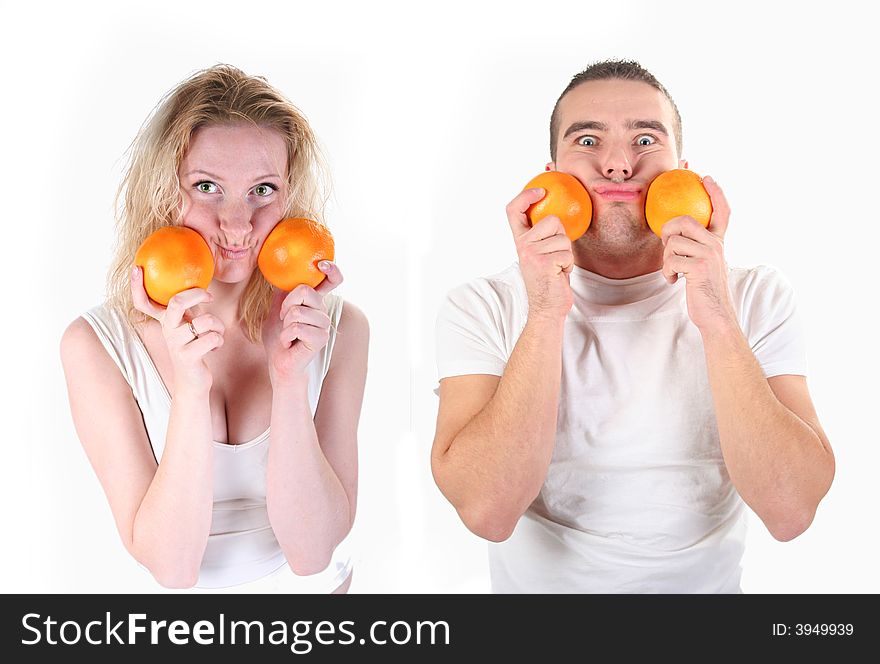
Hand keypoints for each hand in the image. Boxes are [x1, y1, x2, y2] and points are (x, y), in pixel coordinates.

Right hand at [131, 266, 223, 393]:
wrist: (192, 382)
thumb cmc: (194, 348)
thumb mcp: (187, 326)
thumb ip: (187, 308)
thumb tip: (197, 283)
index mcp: (165, 322)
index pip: (144, 303)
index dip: (137, 287)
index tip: (136, 268)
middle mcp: (167, 331)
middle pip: (176, 302)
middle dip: (197, 294)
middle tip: (209, 296)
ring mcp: (176, 344)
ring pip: (205, 321)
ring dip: (218, 326)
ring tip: (216, 333)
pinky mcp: (188, 357)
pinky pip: (212, 338)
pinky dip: (220, 340)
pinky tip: (214, 347)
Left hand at [262, 261, 342, 384]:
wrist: (280, 363)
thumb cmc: (279, 338)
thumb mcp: (276, 309)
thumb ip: (281, 292)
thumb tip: (278, 271)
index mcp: (315, 302)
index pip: (332, 281)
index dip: (332, 270)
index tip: (322, 264)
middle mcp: (323, 311)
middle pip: (305, 291)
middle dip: (286, 305)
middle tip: (285, 320)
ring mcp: (324, 325)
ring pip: (297, 311)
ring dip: (285, 324)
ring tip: (288, 334)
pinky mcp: (321, 338)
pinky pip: (297, 327)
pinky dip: (286, 336)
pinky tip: (290, 343)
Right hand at [506, 187, 573, 319]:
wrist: (546, 308)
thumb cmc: (549, 280)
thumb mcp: (541, 254)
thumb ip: (543, 236)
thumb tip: (558, 213)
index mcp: (519, 241)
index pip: (513, 211)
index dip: (525, 196)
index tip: (541, 190)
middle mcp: (522, 245)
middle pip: (551, 220)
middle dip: (561, 236)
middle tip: (555, 256)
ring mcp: (531, 254)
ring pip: (563, 238)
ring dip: (566, 253)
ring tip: (557, 267)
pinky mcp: (544, 263)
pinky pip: (568, 253)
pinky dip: (568, 265)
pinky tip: (559, 275)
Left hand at [660, 176, 737, 332]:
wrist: (716, 315)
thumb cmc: (705, 290)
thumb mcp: (704, 265)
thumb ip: (697, 248)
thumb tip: (675, 234)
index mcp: (719, 242)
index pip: (721, 210)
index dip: (715, 192)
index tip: (706, 176)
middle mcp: (717, 244)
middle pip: (685, 220)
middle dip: (668, 231)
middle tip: (667, 248)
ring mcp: (709, 254)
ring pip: (673, 242)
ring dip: (666, 259)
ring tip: (674, 271)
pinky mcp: (699, 266)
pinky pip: (671, 259)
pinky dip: (667, 272)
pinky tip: (675, 281)